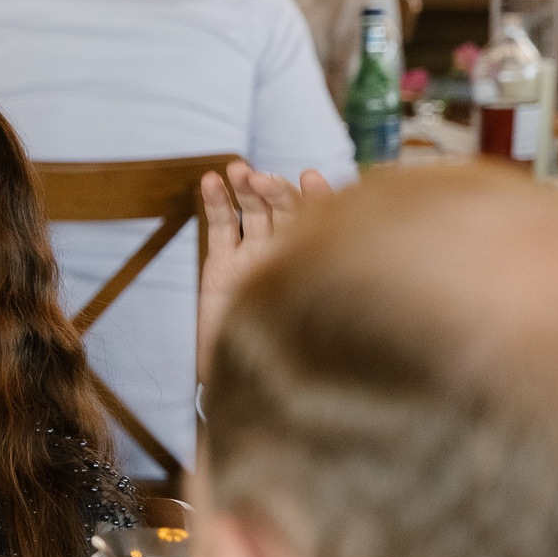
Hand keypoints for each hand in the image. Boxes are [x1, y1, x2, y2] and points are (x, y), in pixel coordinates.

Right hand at [198, 162, 336, 378]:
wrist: (249, 386)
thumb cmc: (292, 357)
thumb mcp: (318, 318)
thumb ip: (326, 277)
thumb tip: (348, 240)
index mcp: (320, 261)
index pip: (322, 219)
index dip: (316, 196)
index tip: (308, 179)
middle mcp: (291, 255)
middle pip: (284, 210)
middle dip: (272, 190)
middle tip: (259, 180)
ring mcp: (256, 257)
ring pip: (253, 212)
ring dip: (244, 188)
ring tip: (235, 170)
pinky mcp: (223, 265)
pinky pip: (222, 227)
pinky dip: (216, 203)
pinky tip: (209, 181)